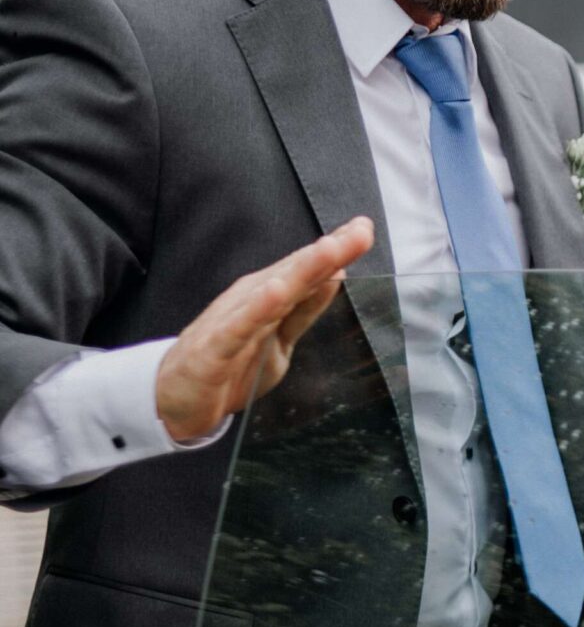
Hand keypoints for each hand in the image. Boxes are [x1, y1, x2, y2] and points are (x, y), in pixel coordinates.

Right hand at [156, 218, 373, 442]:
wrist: (175, 398)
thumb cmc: (229, 363)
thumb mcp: (278, 336)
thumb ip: (305, 309)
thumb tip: (338, 276)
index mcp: (268, 298)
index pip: (307, 269)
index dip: (337, 249)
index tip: (365, 228)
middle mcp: (250, 301)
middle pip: (295, 272)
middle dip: (329, 251)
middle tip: (361, 231)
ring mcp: (231, 322)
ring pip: (272, 292)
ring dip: (301, 270)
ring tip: (330, 250)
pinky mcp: (213, 349)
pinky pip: (238, 327)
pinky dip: (258, 308)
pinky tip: (277, 292)